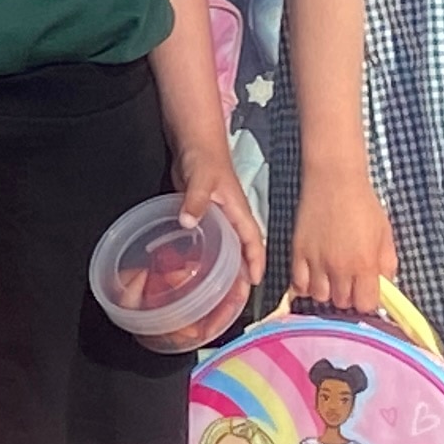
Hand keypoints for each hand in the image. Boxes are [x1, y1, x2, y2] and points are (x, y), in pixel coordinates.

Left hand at [153, 145, 266, 353]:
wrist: (193, 142)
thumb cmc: (204, 157)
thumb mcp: (201, 178)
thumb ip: (196, 200)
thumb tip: (187, 221)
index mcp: (238, 212)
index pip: (253, 242)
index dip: (256, 262)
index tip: (255, 283)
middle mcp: (232, 219)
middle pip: (242, 252)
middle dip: (242, 276)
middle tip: (234, 300)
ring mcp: (219, 219)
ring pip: (228, 250)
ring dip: (226, 270)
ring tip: (218, 295)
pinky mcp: (205, 217)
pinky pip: (212, 243)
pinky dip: (209, 258)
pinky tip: (197, 271)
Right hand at [290, 168, 396, 316]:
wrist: (334, 180)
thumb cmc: (363, 204)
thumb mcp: (384, 234)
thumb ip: (387, 264)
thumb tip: (385, 286)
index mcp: (364, 264)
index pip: (365, 305)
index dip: (367, 301)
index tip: (367, 292)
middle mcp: (339, 268)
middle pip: (342, 303)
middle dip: (348, 295)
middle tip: (350, 280)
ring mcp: (316, 262)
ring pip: (320, 297)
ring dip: (327, 291)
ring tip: (332, 277)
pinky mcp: (298, 253)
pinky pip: (298, 284)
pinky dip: (306, 284)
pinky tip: (314, 274)